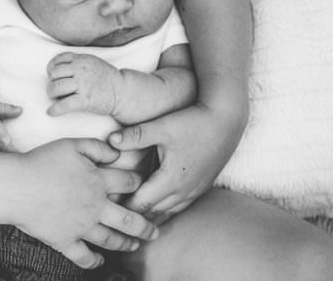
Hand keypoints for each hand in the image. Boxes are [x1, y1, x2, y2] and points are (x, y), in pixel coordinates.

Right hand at [11, 138, 157, 268]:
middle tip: (154, 232)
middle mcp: (96, 207)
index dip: (138, 184)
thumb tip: (117, 153)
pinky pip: (84, 256)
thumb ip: (97, 147)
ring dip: (126, 244)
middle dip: (145, 227)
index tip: (142, 188)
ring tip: (135, 246)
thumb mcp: (71, 145)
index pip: (129, 184)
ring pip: (111, 239)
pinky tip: (101, 262)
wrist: (16, 186)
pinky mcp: (65, 241)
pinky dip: (95, 262)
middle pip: (129, 220)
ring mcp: (82, 227)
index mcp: (99, 182)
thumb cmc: (41, 161)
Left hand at [46, 52, 121, 115]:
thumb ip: (76, 62)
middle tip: (55, 89)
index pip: (58, 60)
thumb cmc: (106, 78)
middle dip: (51, 82)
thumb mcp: (92, 61)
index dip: (52, 68)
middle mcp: (81, 70)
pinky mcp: (85, 100)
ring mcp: (83, 85)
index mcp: (82, 59)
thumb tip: (56, 68)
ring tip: (55, 98)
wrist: (122, 92)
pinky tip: (51, 112)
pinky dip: (55, 110)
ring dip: (51, 94)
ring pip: (55, 87)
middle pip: (54, 74)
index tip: (52, 75)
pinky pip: (63, 105)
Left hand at [108, 101, 244, 219]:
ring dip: (150, 213)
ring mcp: (195, 190)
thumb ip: (135, 135)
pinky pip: (180, 206)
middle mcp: (184, 191)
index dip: (123, 206)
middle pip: (153, 211)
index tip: (106, 204)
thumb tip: (111, 140)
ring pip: (168, 211)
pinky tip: (156, 206)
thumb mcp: (162, 127)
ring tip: (131, 213)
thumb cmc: (194, 122)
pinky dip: (165, 209)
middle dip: (134, 212)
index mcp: (171, 180)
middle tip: (113, 211)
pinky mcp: (202, 185)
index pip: (141, 203)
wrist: (226, 119)